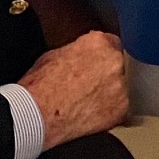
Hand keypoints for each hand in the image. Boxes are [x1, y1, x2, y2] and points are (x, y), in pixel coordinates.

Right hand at [17, 30, 127, 150]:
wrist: (37, 113)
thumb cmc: (39, 86)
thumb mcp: (54, 55)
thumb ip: (78, 50)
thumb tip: (82, 55)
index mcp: (98, 43)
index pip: (112, 43)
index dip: (102, 55)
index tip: (98, 64)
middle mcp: (114, 61)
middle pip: (119, 64)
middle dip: (108, 73)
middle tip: (91, 85)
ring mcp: (120, 86)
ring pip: (122, 87)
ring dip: (110, 92)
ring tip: (89, 102)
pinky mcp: (121, 109)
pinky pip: (121, 108)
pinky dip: (110, 112)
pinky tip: (93, 115)